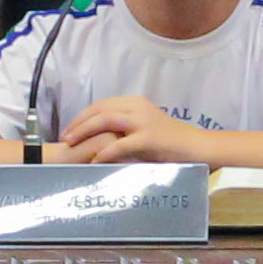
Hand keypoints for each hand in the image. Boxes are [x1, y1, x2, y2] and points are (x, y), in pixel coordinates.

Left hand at [55, 96, 206, 164]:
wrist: (197, 147)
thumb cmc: (171, 143)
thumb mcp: (145, 129)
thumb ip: (126, 130)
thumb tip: (103, 139)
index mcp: (136, 103)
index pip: (101, 104)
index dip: (83, 115)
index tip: (70, 128)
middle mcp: (138, 107)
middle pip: (99, 109)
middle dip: (78, 123)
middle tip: (65, 137)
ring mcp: (144, 121)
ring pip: (106, 120)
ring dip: (85, 131)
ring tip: (72, 144)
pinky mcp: (149, 138)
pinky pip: (120, 144)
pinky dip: (105, 152)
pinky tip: (94, 160)